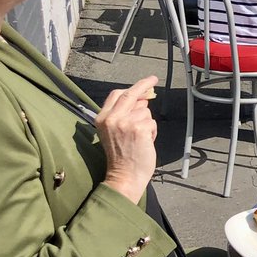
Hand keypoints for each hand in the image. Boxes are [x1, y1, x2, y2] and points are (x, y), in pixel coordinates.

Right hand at [97, 76, 159, 202]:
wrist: (124, 176)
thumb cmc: (121, 157)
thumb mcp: (114, 132)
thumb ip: (124, 114)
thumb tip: (143, 99)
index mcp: (102, 118)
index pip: (116, 95)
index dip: (132, 87)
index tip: (144, 82)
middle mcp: (112, 118)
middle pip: (131, 94)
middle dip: (144, 85)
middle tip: (153, 80)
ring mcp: (125, 123)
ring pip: (145, 111)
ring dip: (147, 123)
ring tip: (140, 138)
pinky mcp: (139, 129)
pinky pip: (152, 123)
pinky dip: (152, 132)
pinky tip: (145, 143)